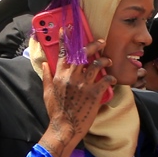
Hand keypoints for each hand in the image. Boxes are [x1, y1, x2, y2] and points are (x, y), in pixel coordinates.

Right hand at [39, 37, 113, 156]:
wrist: (65, 127)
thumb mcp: (47, 92)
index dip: (66, 40)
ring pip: (97, 64)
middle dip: (94, 45)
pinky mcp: (94, 93)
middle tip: (101, 41)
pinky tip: (113, 80)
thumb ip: (47, 76)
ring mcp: (83, 84)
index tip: (68, 29)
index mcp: (59, 75)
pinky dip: (111, 78)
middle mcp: (71, 76)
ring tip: (108, 60)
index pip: (63, 53)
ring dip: (105, 60)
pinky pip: (106, 80)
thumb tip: (44, 64)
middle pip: (83, 54)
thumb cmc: (56, 110)